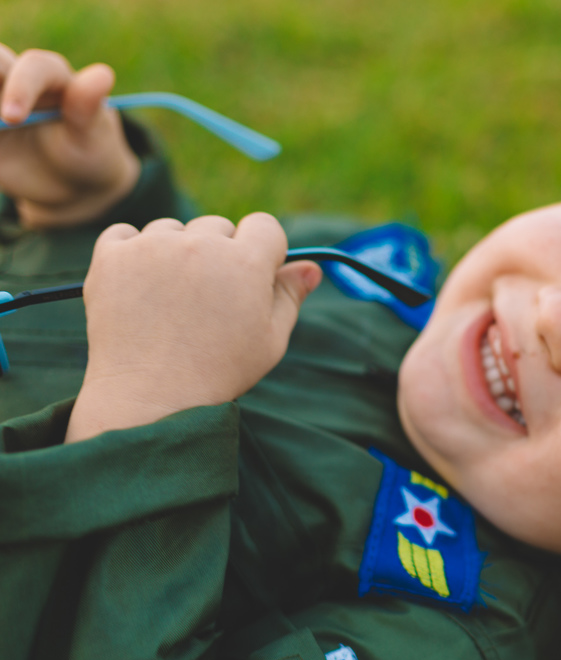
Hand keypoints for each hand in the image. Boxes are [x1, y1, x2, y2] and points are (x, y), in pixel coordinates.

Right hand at [0, 45, 139, 228]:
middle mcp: (17, 77)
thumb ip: (86, 107)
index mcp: (53, 75)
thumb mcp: (92, 136)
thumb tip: (103, 75)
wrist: (72, 182)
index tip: (13, 118)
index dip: (20, 87)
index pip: (34, 67)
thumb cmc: (88, 152)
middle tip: (3, 119)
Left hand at [65, 213, 321, 442]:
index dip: (262, 250)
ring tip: (172, 300)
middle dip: (219, 254)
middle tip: (208, 300)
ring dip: (175, 252)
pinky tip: (141, 287)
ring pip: (172, 230)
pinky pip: (126, 234)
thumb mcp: (270, 339)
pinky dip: (133, 253)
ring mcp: (152, 247)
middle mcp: (200, 244)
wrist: (150, 396)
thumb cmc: (219, 372)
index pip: (264, 226)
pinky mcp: (112, 256)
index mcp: (246, 263)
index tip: (251, 277)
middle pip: (218, 227)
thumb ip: (290, 296)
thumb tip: (311, 267)